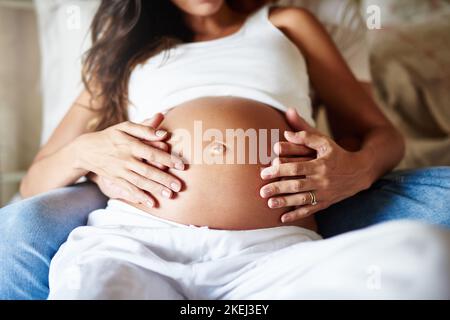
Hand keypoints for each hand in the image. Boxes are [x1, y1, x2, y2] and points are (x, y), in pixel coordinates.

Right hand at [75, 113, 184, 207]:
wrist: (86, 149)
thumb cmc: (111, 136)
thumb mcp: (125, 127)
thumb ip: (145, 128)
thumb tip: (163, 133)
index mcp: (130, 144)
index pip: (151, 152)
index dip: (167, 159)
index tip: (181, 165)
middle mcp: (125, 159)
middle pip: (148, 170)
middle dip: (164, 179)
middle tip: (179, 186)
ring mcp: (120, 171)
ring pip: (140, 181)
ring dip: (155, 189)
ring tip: (170, 195)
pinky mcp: (115, 180)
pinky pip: (129, 190)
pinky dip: (140, 197)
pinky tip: (151, 203)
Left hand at [260, 108, 371, 222]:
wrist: (360, 171)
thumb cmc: (337, 154)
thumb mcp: (324, 142)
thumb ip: (305, 135)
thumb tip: (286, 133)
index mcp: (320, 164)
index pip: (296, 168)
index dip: (279, 170)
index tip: (264, 172)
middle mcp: (322, 180)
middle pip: (297, 185)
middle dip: (279, 188)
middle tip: (262, 191)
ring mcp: (324, 193)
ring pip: (302, 200)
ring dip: (285, 203)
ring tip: (269, 204)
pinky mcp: (326, 202)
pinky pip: (310, 210)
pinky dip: (297, 215)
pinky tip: (283, 218)